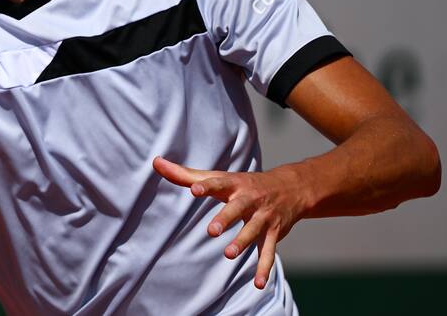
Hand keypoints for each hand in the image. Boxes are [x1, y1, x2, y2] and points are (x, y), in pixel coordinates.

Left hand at [153, 156, 307, 289]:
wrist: (290, 188)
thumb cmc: (244, 183)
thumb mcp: (219, 177)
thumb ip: (186, 174)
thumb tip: (156, 163)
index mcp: (233, 184)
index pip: (218, 183)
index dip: (206, 186)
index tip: (194, 190)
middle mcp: (249, 199)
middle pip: (237, 208)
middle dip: (226, 218)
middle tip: (212, 231)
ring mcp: (262, 217)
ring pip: (253, 230)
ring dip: (242, 242)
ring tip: (228, 254)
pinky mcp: (273, 233)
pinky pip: (269, 251)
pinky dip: (265, 268)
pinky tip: (258, 284)